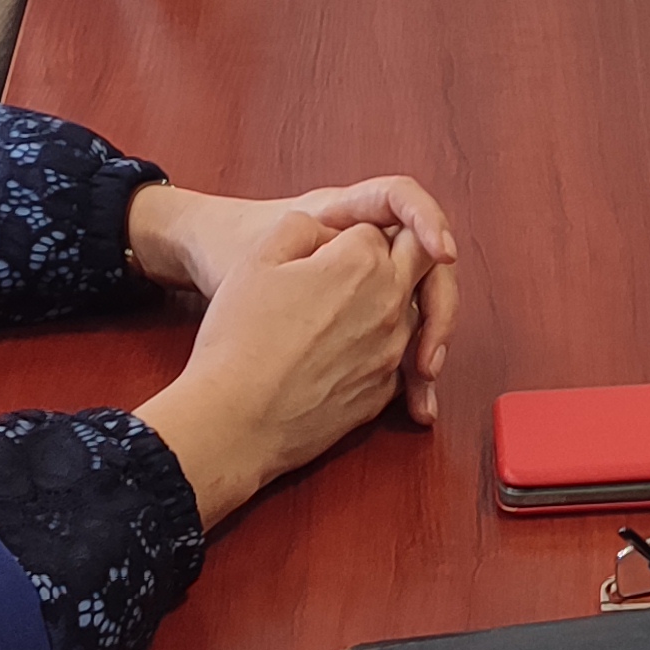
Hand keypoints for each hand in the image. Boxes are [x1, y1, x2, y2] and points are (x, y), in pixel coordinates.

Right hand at [128, 175, 458, 428]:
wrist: (234, 421)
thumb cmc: (239, 338)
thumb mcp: (257, 259)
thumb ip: (301, 228)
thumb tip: (326, 232)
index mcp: (362, 263)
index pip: (375, 230)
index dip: (346, 238)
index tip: (319, 256)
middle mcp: (390, 304)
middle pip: (415, 263)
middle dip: (390, 259)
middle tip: (348, 273)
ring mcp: (390, 353)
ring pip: (412, 312)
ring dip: (387, 306)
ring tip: (338, 319)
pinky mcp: (382, 393)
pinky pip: (397, 359)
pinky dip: (378, 351)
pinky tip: (341, 357)